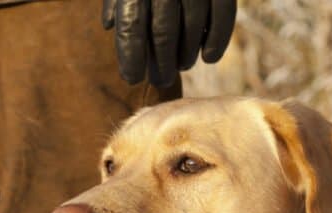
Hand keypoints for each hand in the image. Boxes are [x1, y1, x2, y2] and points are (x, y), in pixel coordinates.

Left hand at [102, 0, 236, 87]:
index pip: (131, 28)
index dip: (131, 58)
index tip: (132, 78)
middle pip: (163, 33)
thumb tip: (108, 26)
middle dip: (162, 63)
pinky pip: (223, 14)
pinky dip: (217, 40)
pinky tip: (209, 58)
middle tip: (162, 79)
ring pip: (193, 26)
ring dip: (187, 54)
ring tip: (181, 66)